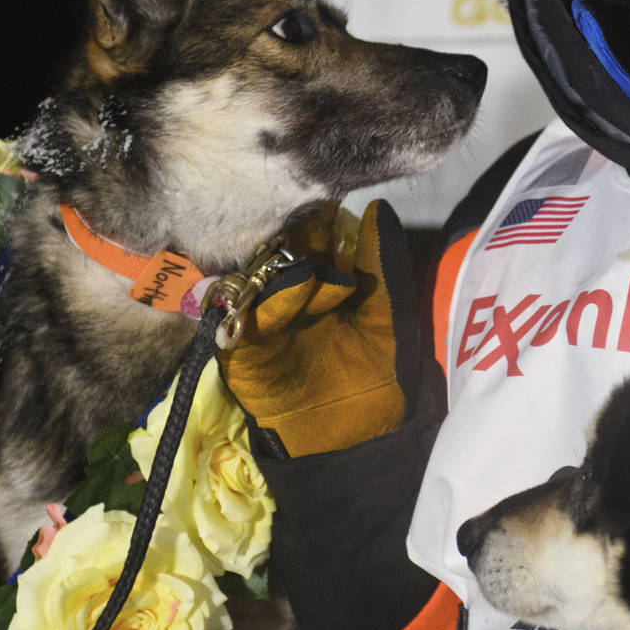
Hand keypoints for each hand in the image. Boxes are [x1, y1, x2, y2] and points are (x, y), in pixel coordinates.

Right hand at [218, 200, 422, 457]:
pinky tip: (289, 293)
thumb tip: (377, 206)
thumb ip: (383, 264)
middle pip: (279, 252)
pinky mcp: (241, 350)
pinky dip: (267, 306)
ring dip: (284, 269)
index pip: (313, 238)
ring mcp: (261, 321)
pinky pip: (246, 320)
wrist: (355, 438)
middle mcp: (287, 295)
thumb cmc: (378, 376)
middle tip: (302, 211)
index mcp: (323, 283)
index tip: (325, 191)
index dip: (318, 217)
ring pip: (261, 280)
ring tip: (308, 264)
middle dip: (291, 235)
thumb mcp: (389, 316)